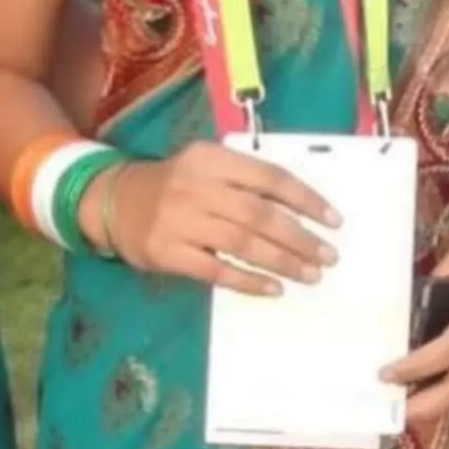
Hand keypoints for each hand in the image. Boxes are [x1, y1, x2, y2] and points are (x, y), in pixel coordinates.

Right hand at [100, 143, 338, 294]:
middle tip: (328, 256)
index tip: (333, 221)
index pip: (270, 177)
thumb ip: (246, 180)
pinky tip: (273, 289)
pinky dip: (248, 281)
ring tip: (310, 275)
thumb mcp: (207, 166)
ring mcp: (180, 221)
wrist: (115, 201)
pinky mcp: (168, 252)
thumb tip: (301, 211)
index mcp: (213, 159)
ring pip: (242, 243)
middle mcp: (197, 186)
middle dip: (300, 238)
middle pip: (260, 214)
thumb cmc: (175, 184)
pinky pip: (216, 270)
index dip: (306, 200)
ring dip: (282, 262)